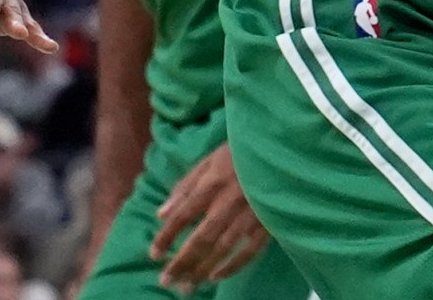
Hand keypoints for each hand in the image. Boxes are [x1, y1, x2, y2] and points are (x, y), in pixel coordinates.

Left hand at [151, 144, 270, 290]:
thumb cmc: (240, 153)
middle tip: (165, 281)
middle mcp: (228, 202)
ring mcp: (250, 215)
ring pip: (222, 249)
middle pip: (201, 239)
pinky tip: (215, 277)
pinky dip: (232, 267)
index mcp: (212, 184)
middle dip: (181, 262)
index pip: (183, 215)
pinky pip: (250, 251)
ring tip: (186, 288)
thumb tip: (161, 214)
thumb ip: (185, 187)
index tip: (153, 254)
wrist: (279, 147)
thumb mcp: (209, 161)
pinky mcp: (268, 223)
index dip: (166, 237)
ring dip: (202, 270)